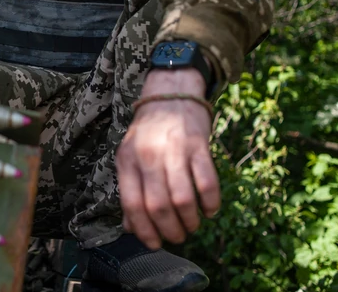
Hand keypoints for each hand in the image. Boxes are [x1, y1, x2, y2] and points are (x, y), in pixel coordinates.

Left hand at [115, 68, 219, 248]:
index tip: (155, 244)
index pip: (132, 204)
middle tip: (178, 237)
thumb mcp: (130, 156)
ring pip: (182, 199)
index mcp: (127, 160)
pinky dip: (210, 203)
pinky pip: (207, 182)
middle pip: (158, 206)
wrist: (171, 93)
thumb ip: (130, 189)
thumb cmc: (149, 132)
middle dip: (170, 231)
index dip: (144, 231)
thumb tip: (131, 227)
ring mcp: (174, 150)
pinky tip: (209, 209)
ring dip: (190, 221)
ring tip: (193, 225)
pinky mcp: (198, 145)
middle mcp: (148, 155)